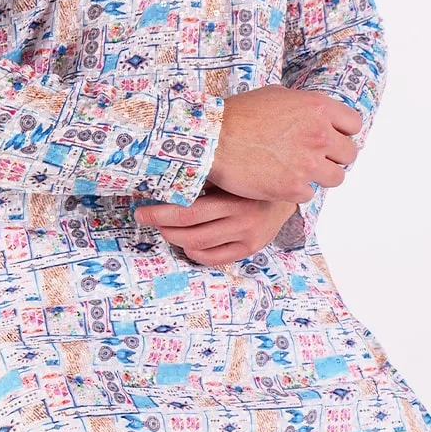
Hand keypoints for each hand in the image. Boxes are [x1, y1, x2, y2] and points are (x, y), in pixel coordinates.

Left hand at [132, 183, 298, 265]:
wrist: (288, 191)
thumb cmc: (252, 178)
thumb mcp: (231, 173)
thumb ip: (204, 175)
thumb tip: (167, 174)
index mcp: (235, 198)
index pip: (188, 212)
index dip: (161, 213)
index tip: (142, 210)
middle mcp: (242, 221)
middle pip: (190, 231)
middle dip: (162, 226)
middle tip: (145, 218)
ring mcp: (247, 238)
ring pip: (199, 247)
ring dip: (175, 239)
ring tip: (165, 228)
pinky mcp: (250, 249)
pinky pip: (214, 258)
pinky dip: (194, 252)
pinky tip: (186, 243)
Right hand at [205, 85, 362, 203]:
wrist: (212, 138)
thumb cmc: (239, 114)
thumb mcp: (277, 95)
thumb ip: (303, 106)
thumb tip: (316, 114)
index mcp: (318, 108)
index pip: (354, 125)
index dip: (343, 133)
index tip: (332, 138)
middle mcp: (319, 135)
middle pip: (349, 154)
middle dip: (334, 157)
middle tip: (315, 158)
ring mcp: (308, 163)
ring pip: (336, 178)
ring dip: (320, 176)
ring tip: (300, 172)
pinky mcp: (294, 187)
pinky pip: (309, 194)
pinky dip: (296, 191)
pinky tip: (280, 181)